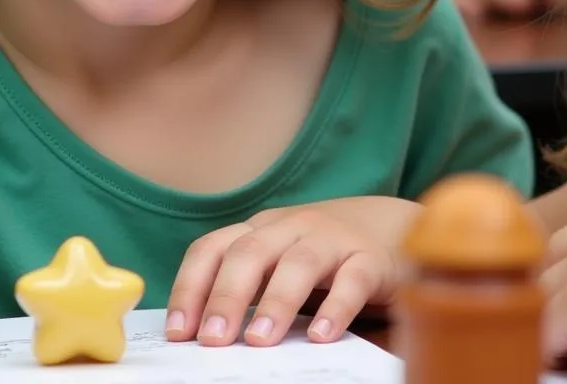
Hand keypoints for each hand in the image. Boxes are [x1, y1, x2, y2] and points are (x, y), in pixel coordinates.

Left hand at [165, 199, 414, 347]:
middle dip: (226, 297)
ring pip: (297, 263)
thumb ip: (248, 290)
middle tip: (211, 340)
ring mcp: (330, 239)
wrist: (388, 225)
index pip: (211, 249)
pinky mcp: (369, 258)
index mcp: (257, 230)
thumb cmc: (319, 257)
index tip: (178, 331)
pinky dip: (336, 307)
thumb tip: (204, 337)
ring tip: (258, 341)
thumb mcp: (276, 264)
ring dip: (275, 302)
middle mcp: (288, 227)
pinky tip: (320, 336)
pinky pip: (352, 280)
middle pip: (249, 253)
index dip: (190, 287)